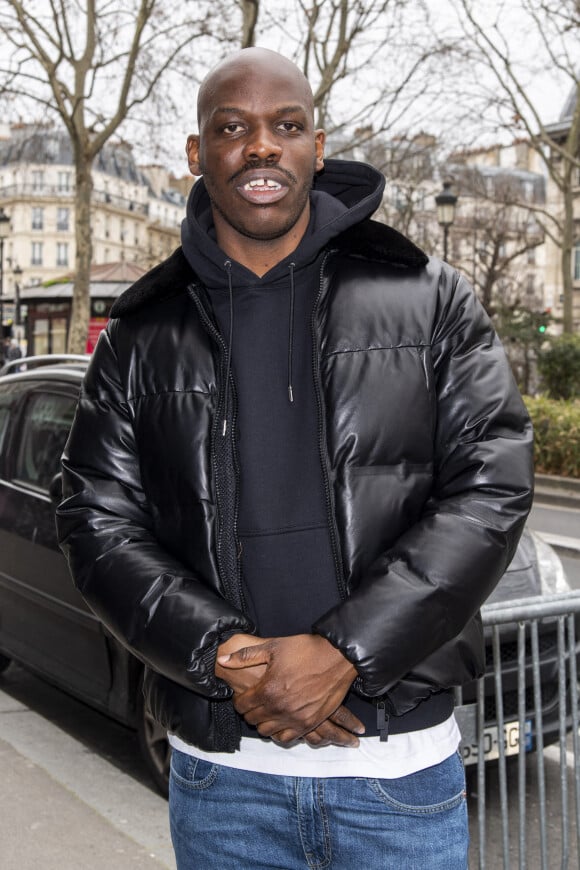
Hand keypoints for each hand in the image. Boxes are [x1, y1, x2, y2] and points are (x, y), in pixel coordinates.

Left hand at [217, 634, 361, 744]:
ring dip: (264, 723)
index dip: (239, 700)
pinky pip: (287, 738)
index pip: (242, 705)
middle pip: (253, 721)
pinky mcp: (310, 723)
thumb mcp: (273, 647)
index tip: (243, 695)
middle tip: (254, 702)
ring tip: (268, 711)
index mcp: (267, 690)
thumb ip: (245, 656)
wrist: (337, 656)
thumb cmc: (305, 649)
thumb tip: (223, 659)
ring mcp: (295, 718)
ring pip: (268, 732)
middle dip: (250, 712)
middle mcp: (279, 708)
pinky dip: (281, 732)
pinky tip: (282, 721)